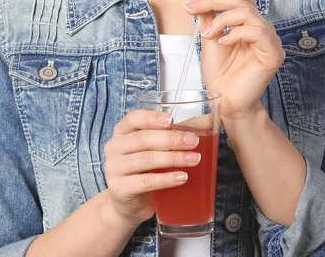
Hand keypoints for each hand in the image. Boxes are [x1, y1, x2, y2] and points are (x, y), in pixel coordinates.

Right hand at [104, 109, 201, 226]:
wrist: (128, 204)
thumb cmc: (146, 170)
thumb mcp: (157, 148)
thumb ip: (178, 132)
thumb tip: (210, 119)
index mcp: (122, 131)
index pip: (134, 118)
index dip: (153, 118)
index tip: (173, 120)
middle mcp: (114, 147)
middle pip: (143, 139)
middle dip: (171, 139)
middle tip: (194, 142)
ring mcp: (114, 168)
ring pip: (146, 159)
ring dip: (173, 159)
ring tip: (194, 159)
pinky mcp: (119, 188)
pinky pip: (145, 182)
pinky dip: (166, 179)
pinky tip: (182, 177)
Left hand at [185, 0, 285, 121]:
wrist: (225, 101)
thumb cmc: (220, 73)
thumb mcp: (208, 36)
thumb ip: (205, 13)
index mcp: (249, 21)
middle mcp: (262, 27)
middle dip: (213, 0)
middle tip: (192, 8)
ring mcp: (270, 40)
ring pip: (248, 13)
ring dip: (222, 19)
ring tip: (207, 33)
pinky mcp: (273, 53)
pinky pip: (256, 31)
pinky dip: (235, 33)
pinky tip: (223, 41)